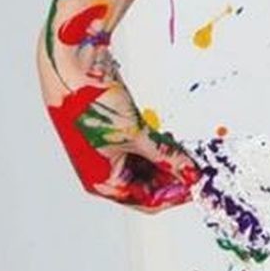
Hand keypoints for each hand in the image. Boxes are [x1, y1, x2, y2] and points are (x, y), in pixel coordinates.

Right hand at [36, 35, 200, 212]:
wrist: (71, 68)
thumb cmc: (89, 104)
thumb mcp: (135, 134)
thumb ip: (164, 155)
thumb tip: (189, 171)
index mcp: (102, 182)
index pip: (146, 201)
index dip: (175, 194)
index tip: (197, 183)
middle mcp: (103, 172)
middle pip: (147, 186)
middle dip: (173, 177)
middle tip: (198, 168)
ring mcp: (107, 152)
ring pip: (146, 167)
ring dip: (167, 162)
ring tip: (190, 155)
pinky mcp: (113, 133)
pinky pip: (141, 149)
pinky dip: (158, 148)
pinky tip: (174, 143)